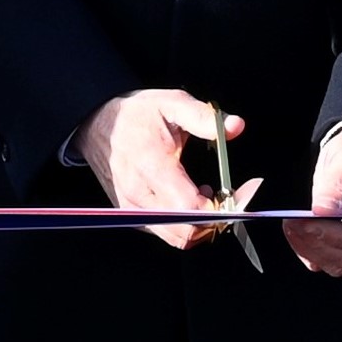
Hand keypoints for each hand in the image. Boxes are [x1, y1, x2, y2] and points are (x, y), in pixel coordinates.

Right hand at [74, 89, 259, 249]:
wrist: (97, 124)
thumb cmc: (136, 115)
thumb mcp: (171, 103)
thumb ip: (204, 117)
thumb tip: (235, 126)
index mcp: (152, 166)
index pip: (192, 208)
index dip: (225, 205)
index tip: (244, 190)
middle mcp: (139, 194)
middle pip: (188, 230)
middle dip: (218, 218)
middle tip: (229, 194)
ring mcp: (132, 209)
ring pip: (178, 238)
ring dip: (201, 224)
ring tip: (207, 195)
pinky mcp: (131, 216)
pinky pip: (165, 233)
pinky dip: (185, 224)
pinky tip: (189, 198)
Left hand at [290, 122, 341, 276]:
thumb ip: (339, 184)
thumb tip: (322, 211)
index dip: (337, 235)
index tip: (308, 222)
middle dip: (319, 241)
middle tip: (291, 221)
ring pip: (340, 264)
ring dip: (311, 248)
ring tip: (291, 223)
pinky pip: (329, 262)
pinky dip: (309, 251)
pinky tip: (296, 232)